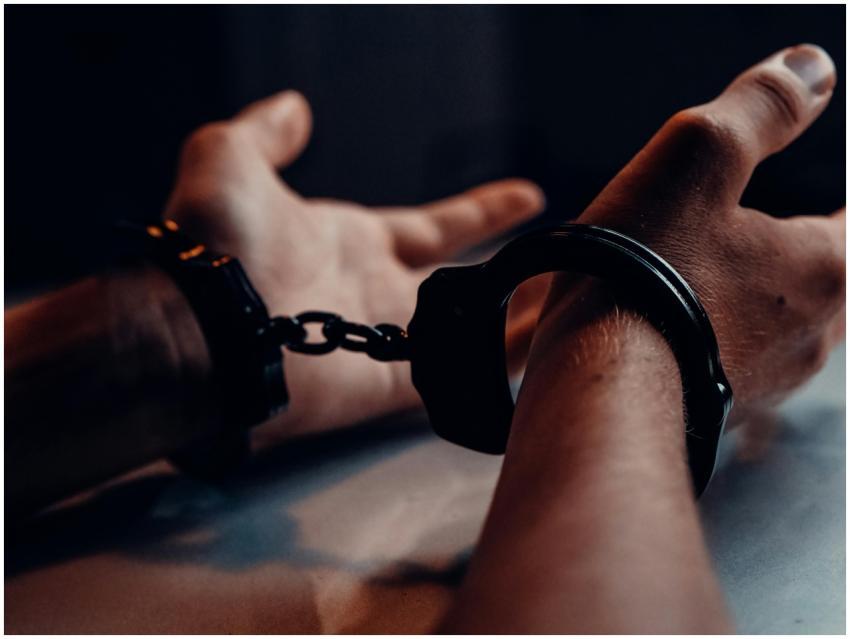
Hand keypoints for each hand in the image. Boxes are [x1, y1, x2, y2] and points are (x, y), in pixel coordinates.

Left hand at [164, 91, 544, 437]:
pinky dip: (502, 363)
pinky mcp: (388, 386)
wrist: (200, 324)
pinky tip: (551, 347)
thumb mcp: (230, 159)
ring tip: (573, 301)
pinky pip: (458, 375)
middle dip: (511, 274)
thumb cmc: (213, 240)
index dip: (483, 212)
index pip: (437, 227)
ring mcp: (385, 342)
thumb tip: (294, 107)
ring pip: (470, 332)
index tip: (528, 196)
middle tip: (561, 264)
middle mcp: (377, 293)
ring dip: (519, 318)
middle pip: (462, 284)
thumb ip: (266, 133)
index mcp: (353, 243)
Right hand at [538, 44, 843, 410]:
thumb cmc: (641, 271)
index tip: (822, 201)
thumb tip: (812, 67)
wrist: (592, 381)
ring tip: (723, 275)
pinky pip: (745, 361)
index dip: (840, 205)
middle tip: (777, 229)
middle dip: (809, 249)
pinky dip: (728, 336)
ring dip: (766, 296)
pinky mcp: (723, 407)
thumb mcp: (697, 158)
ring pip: (790, 324)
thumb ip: (761, 108)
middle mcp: (812, 332)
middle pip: (832, 276)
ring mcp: (769, 379)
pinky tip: (690, 324)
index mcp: (827, 266)